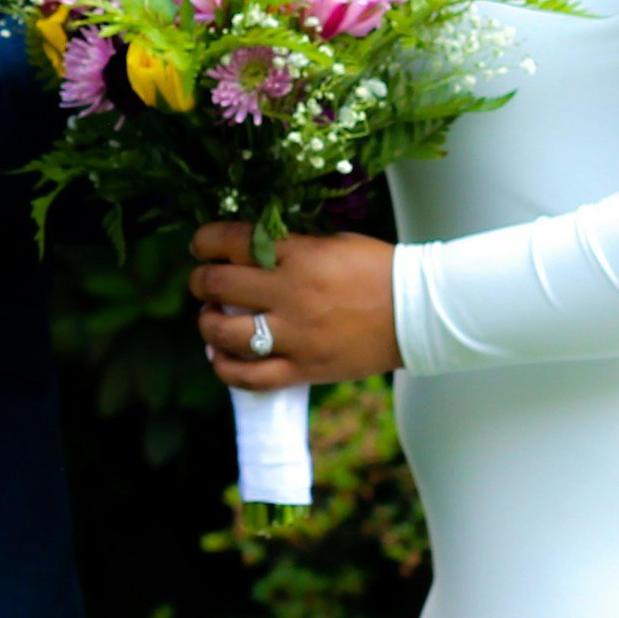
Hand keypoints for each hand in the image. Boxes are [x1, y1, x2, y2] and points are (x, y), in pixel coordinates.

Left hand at [189, 223, 399, 389]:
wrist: (417, 313)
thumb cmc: (376, 270)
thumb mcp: (331, 242)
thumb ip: (288, 245)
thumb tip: (243, 248)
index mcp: (299, 254)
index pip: (231, 241)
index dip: (205, 241)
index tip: (201, 245)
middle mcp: (292, 293)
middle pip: (218, 285)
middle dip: (201, 281)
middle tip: (204, 282)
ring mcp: (296, 335)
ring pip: (224, 333)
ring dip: (207, 323)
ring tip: (212, 318)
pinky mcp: (304, 368)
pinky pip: (249, 377)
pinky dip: (225, 368)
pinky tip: (221, 356)